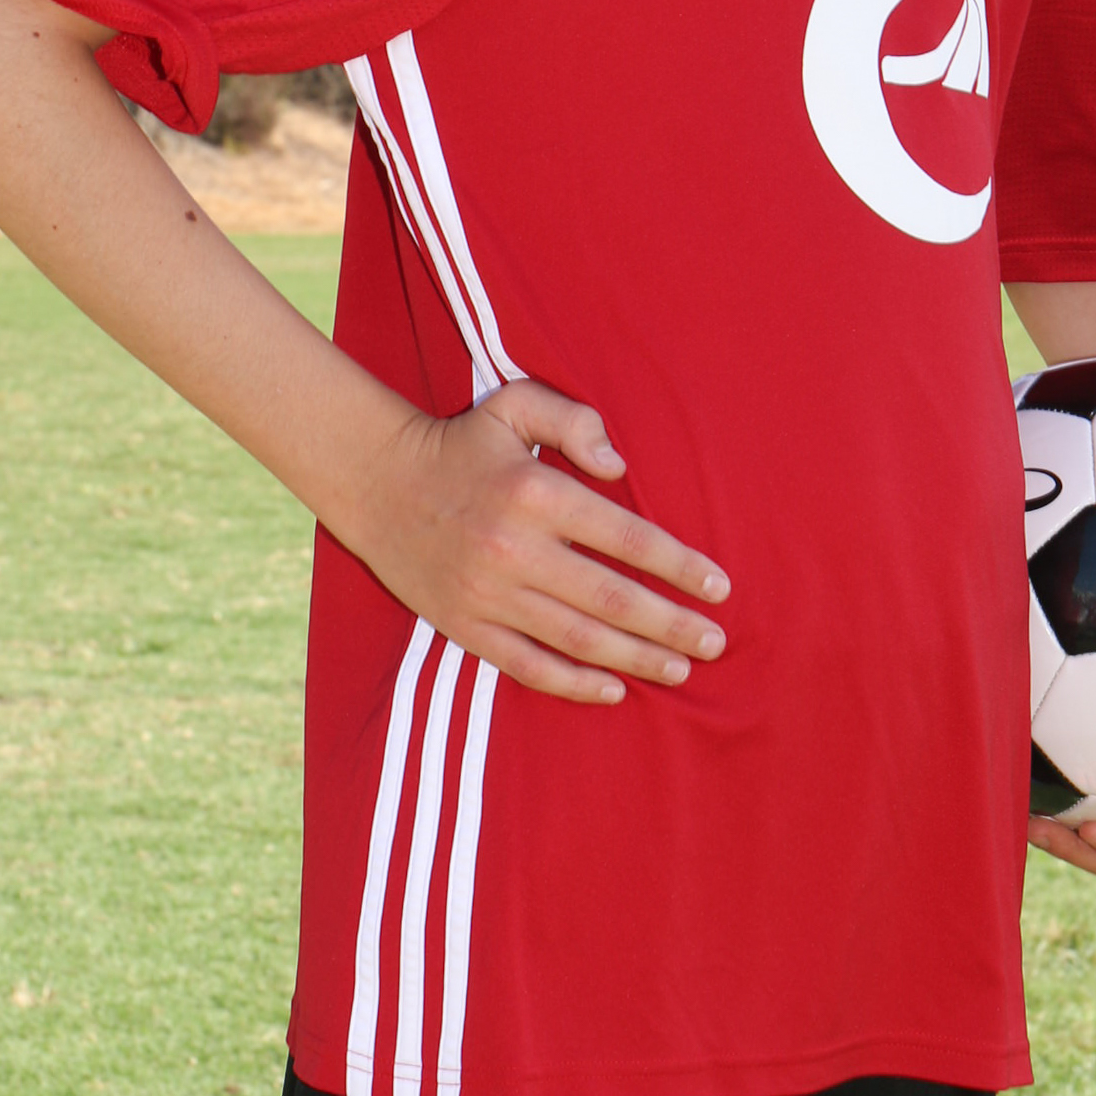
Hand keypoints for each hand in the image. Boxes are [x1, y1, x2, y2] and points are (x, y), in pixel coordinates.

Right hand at [347, 380, 729, 706]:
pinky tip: (613, 689)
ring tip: (680, 667)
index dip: (679, 566)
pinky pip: (527, 664)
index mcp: (535, 493)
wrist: (377, 483)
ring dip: (636, 657)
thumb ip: (574, 420)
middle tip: (716, 641)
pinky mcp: (464, 625)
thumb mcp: (514, 406)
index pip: (626, 538)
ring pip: (577, 638)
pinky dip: (573, 682)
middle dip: (671, 623)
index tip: (718, 586)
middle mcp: (514, 548)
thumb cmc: (461, 442)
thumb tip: (619, 468)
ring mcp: (487, 594)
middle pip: (611, 598)